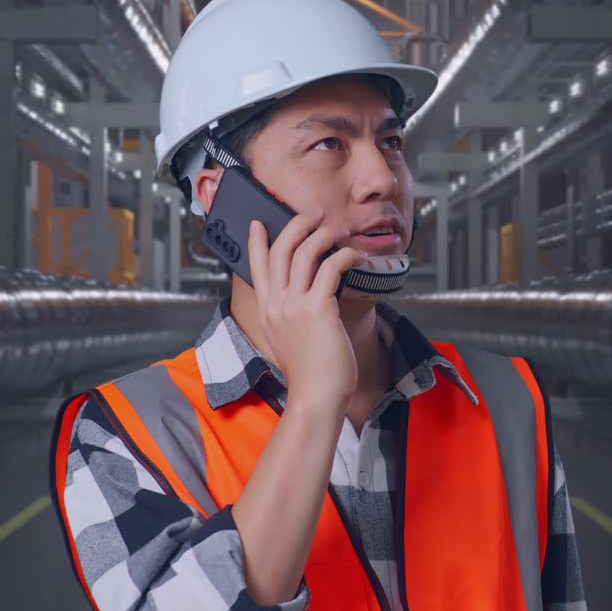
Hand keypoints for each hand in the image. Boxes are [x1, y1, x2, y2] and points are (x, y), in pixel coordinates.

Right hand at [247, 207, 365, 414]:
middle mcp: (276, 304)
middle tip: (313, 214)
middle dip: (296, 225)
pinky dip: (345, 255)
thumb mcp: (287, 341)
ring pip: (304, 252)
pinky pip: (331, 267)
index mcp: (266, 311)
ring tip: (337, 231)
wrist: (316, 396)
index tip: (258, 223)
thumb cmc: (310, 373)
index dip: (256, 242)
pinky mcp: (318, 309)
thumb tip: (302, 298)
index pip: (256, 267)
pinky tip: (356, 256)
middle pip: (280, 250)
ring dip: (323, 235)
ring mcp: (294, 306)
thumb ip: (288, 317)